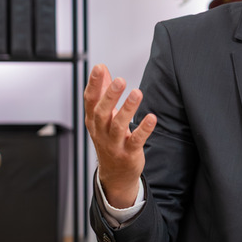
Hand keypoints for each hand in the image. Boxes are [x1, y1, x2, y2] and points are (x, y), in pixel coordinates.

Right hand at [84, 63, 156, 207]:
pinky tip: (151, 118)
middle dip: (110, 96)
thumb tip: (102, 69)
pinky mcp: (129, 153)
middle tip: (120, 80)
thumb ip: (103, 92)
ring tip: (137, 93)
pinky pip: (136, 140)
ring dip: (127, 109)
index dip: (94, 84)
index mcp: (94, 120)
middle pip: (102, 112)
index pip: (90, 100)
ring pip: (118, 126)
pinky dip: (143, 129)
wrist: (115, 173)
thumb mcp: (103, 116)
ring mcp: (114, 144)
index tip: (99, 67)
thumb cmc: (109, 139)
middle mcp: (101, 131)